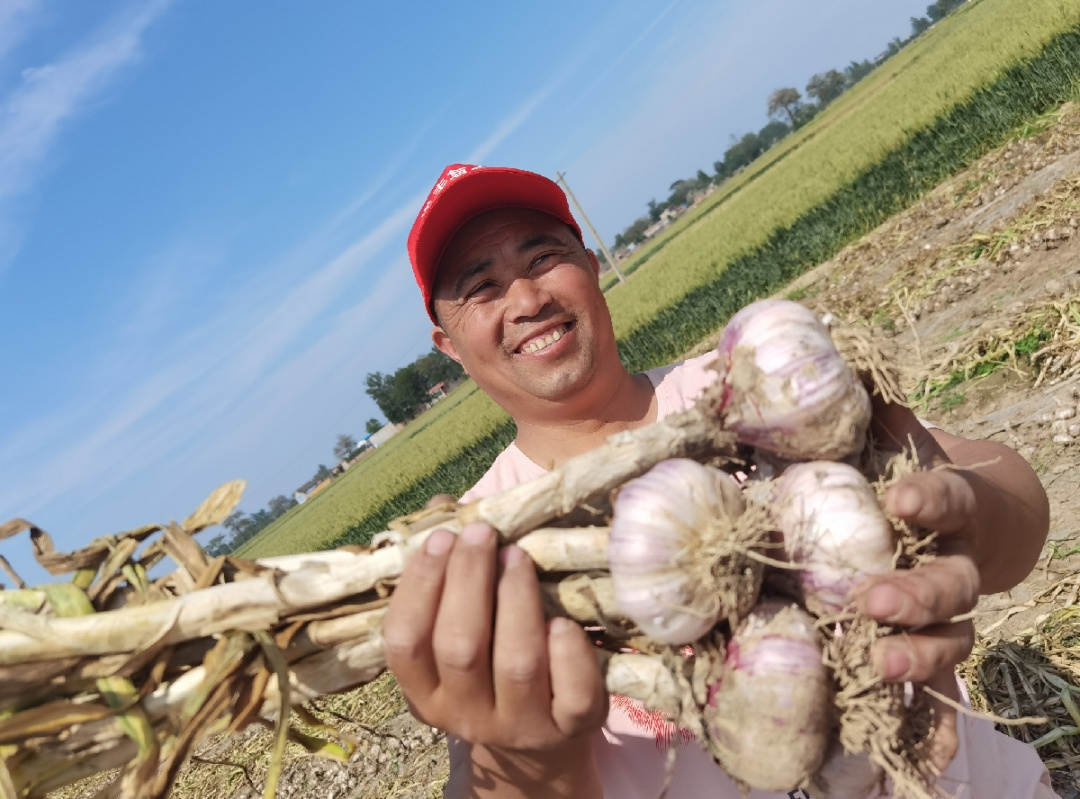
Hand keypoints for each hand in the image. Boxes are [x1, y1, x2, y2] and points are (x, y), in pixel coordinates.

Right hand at [382, 521, 607, 751]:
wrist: (541, 741)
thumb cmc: (491, 659)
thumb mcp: (457, 627)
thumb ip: (446, 567)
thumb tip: (441, 505)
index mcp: (425, 691)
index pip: (405, 642)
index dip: (420, 586)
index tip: (441, 537)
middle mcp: (465, 714)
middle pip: (459, 647)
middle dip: (469, 581)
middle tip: (483, 533)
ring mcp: (520, 725)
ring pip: (516, 664)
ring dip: (516, 600)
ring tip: (518, 555)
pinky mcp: (572, 726)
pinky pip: (572, 692)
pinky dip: (568, 652)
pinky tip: (563, 620)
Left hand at [856, 401, 979, 768]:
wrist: (969, 512)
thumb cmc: (913, 471)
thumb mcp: (896, 438)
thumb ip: (871, 412)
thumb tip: (827, 358)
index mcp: (949, 505)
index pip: (950, 498)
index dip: (932, 499)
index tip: (902, 499)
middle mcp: (956, 561)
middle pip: (951, 585)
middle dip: (916, 596)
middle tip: (872, 603)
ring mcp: (949, 612)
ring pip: (950, 642)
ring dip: (916, 657)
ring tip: (874, 664)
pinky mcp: (931, 646)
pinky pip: (936, 687)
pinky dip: (929, 716)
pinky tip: (911, 745)